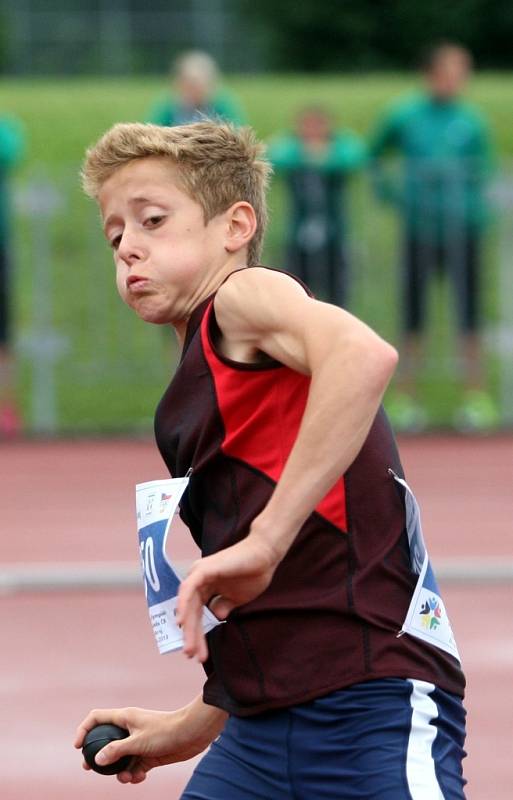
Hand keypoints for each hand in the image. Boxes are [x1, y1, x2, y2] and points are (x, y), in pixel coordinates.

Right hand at [74, 704, 220, 784]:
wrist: (193, 733)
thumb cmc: (166, 731)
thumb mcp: (138, 742)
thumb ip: (117, 750)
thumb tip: (97, 759)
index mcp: (125, 718)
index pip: (97, 718)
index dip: (84, 729)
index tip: (78, 747)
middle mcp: (130, 729)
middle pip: (106, 742)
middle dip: (98, 758)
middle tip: (91, 769)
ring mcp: (139, 742)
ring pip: (121, 759)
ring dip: (120, 771)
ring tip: (126, 777)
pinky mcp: (150, 754)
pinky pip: (135, 767)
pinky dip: (135, 774)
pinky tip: (140, 777)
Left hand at [176, 532, 279, 661]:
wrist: (266, 556)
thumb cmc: (254, 573)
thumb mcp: (237, 598)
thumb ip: (224, 606)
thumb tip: (216, 617)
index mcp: (206, 586)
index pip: (197, 614)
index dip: (198, 634)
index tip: (199, 654)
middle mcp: (199, 579)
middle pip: (190, 611)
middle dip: (192, 635)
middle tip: (192, 655)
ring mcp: (199, 573)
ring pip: (188, 604)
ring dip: (188, 627)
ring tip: (190, 648)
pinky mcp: (204, 569)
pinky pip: (189, 589)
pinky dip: (184, 605)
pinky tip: (183, 623)